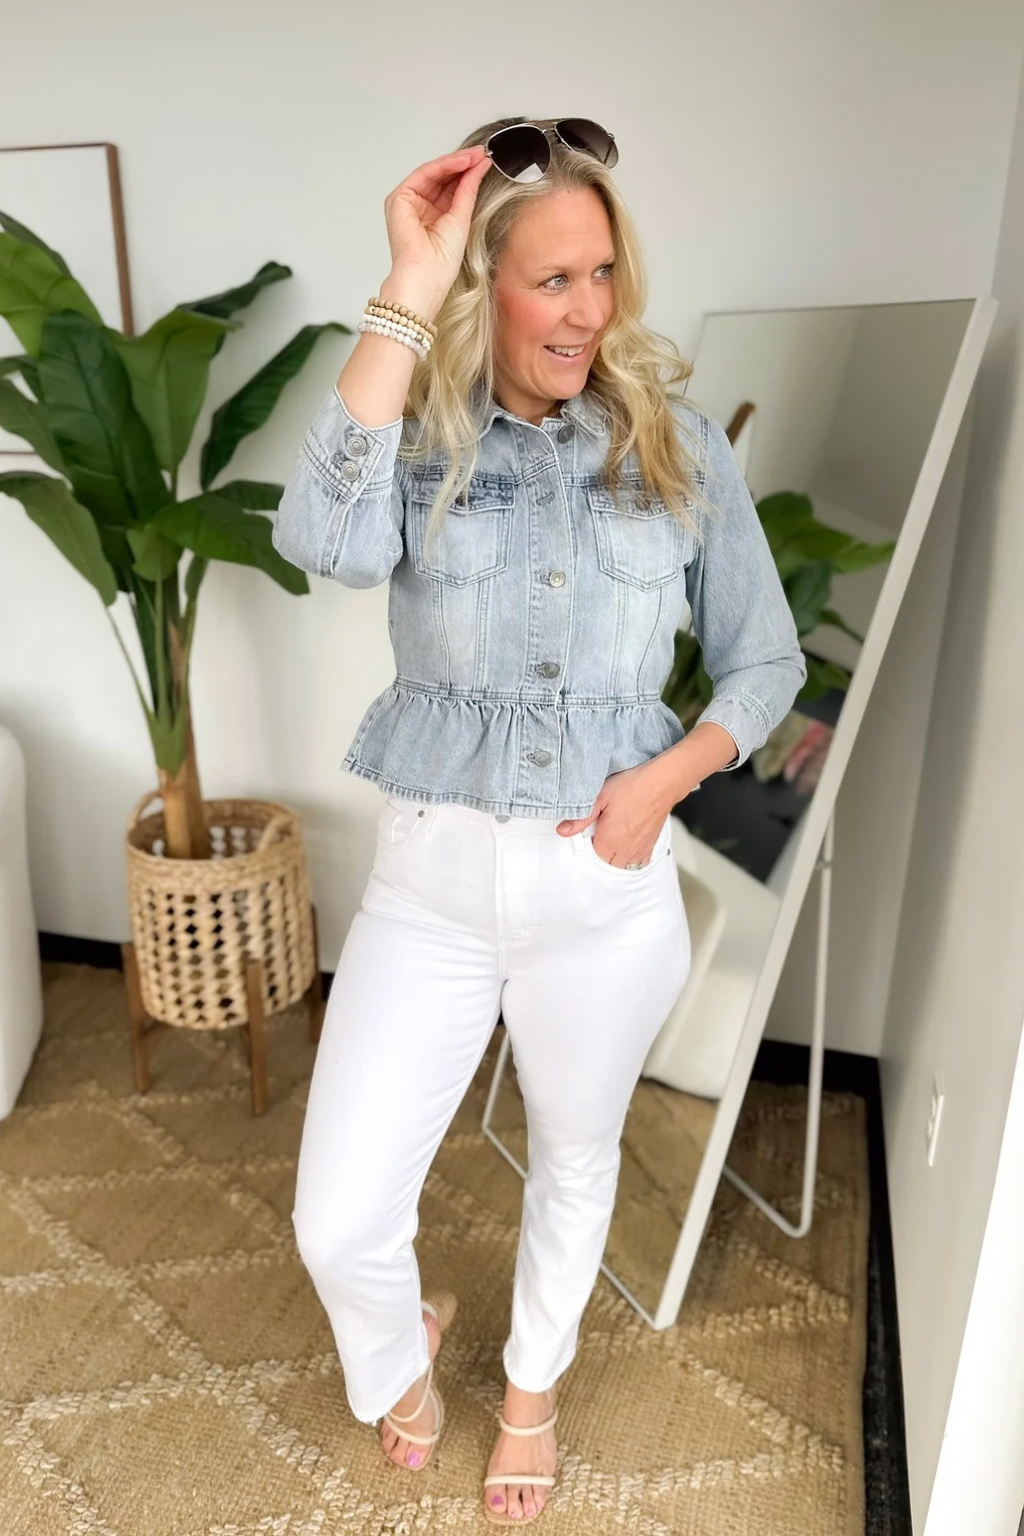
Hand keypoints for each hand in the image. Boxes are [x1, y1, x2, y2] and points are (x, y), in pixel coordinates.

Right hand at [382, 145, 492, 318]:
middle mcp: (419, 208)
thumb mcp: (461, 219)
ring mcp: (408, 203)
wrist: (425, 276)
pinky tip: (463, 161)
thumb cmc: (440, 263)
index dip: (467, 174)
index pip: (450, 189)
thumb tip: (479, 167)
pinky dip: (444, 165)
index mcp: (432, 218)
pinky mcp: (400, 198)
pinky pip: (425, 174)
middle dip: (463, 164)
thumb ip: (468, 190)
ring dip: (456, 162)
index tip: (485, 162)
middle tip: (483, 153)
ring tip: (476, 155)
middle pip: (442, 178)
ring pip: (434, 173)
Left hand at [555, 764, 670, 867]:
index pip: (591, 857)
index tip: (586, 835)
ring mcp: (639, 848)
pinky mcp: (650, 844)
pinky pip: (638, 863)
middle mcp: (625, 849)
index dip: (586, 847)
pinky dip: (630, 860)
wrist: (662, 782)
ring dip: (614, 859)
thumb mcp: (600, 797)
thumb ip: (581, 817)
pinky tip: (626, 849)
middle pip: (606, 864)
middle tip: (597, 837)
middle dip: (598, 855)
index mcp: (609, 840)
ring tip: (610, 844)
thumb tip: (563, 830)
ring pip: (622, 866)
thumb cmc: (633, 786)